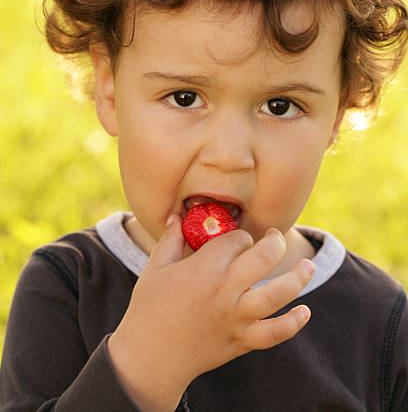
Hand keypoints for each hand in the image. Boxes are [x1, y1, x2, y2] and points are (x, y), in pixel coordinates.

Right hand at [107, 215, 313, 411]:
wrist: (149, 358)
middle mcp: (225, 291)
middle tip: (275, 239)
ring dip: (297, 278)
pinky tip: (305, 312)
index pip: (236, 240)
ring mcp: (236, 317)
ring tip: (308, 267)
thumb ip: (170, 239)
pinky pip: (273, 334)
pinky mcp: (241, 341)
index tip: (236, 240)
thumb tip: (178, 216)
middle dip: (274, 243)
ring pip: (276, 294)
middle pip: (263, 259)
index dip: (239, 236)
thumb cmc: (148, 309)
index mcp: (204, 269)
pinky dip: (292, 324)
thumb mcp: (155, 268)